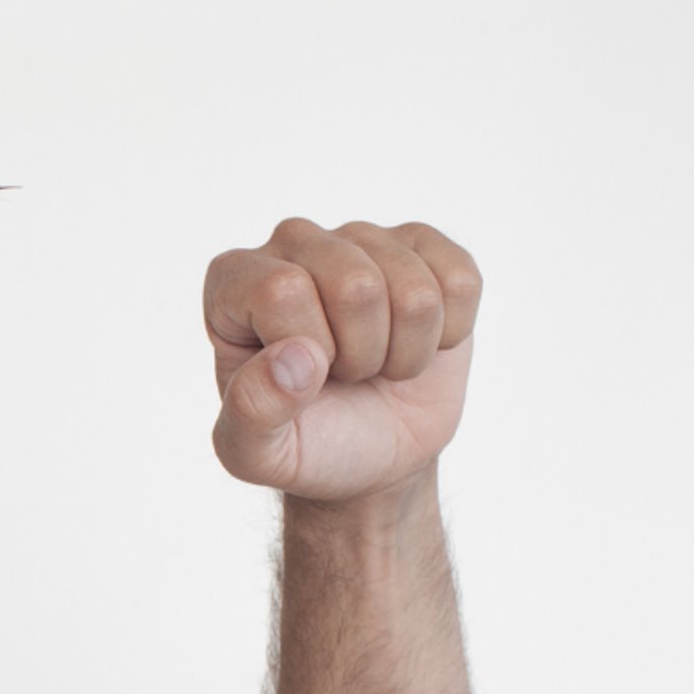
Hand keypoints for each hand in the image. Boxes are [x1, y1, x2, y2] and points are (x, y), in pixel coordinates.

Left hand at [203, 219, 481, 504]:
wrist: (368, 456)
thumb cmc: (304, 443)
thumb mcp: (254, 453)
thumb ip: (251, 412)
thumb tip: (296, 358)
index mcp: (233, 281)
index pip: (283, 291)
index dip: (308, 354)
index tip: (300, 380)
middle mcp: (292, 242)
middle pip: (357, 286)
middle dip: (361, 355)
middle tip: (342, 374)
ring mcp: (360, 237)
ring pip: (414, 290)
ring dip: (402, 351)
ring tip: (373, 363)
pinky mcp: (422, 246)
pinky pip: (460, 282)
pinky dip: (447, 335)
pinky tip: (414, 342)